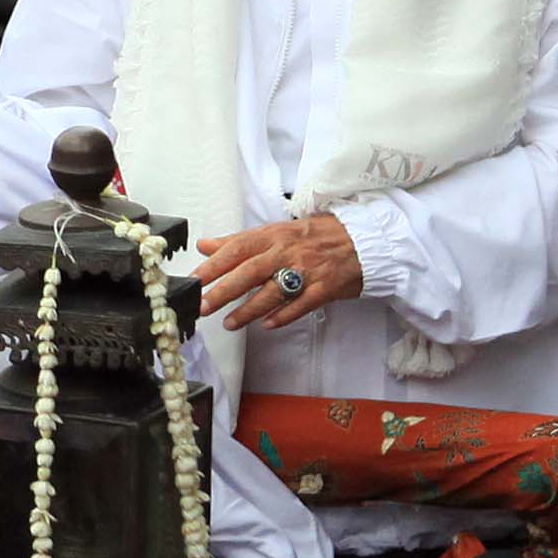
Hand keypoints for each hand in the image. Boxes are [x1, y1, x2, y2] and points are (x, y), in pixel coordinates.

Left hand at [192, 213, 364, 326]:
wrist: (362, 240)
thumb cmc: (316, 236)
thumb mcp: (276, 231)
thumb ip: (239, 241)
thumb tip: (206, 245)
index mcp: (273, 235)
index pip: (237, 248)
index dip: (215, 264)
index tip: (196, 279)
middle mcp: (287, 251)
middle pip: (249, 272)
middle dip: (224, 291)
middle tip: (204, 306)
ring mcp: (307, 270)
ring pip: (272, 292)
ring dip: (249, 310)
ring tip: (230, 323)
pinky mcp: (324, 287)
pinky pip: (301, 305)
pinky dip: (283, 316)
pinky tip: (267, 325)